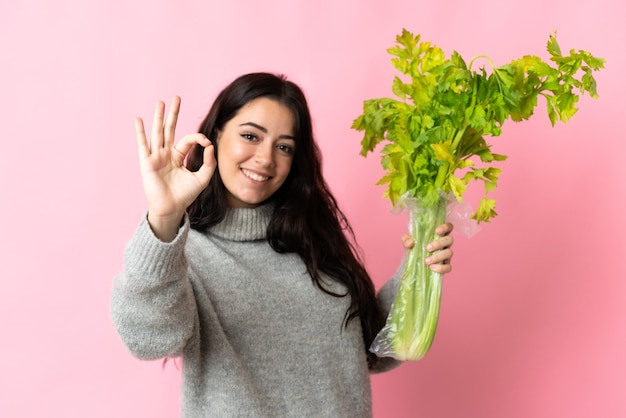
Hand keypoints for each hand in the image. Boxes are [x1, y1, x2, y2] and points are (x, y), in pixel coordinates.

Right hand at [136, 96, 216, 240]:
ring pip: (158, 133)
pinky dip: (140, 132)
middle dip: (173, 114)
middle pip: (170, 129)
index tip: (206, 141)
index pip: (188, 140)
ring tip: (160, 102)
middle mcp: (166, 154)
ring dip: (159, 117)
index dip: (198, 138)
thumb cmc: (185, 195)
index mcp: (178, 157)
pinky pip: (143, 145)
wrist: (172, 208)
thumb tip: (210, 145)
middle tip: (176, 98)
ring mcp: (155, 157)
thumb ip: (209, 162)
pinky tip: (138, 120)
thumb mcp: (202, 178)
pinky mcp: (147, 163)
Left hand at [401, 222, 453, 273]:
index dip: (445, 227)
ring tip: (426, 261)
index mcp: (439, 235)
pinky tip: (431, 268)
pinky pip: (448, 267)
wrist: (413, 263)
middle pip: (449, 240)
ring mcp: (447, 255)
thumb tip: (410, 243)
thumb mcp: (408, 242)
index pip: (449, 227)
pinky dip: (441, 268)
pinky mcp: (446, 265)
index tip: (436, 231)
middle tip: (427, 248)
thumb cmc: (415, 248)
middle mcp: (445, 244)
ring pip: (449, 253)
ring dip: (438, 257)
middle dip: (439, 243)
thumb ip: (406, 239)